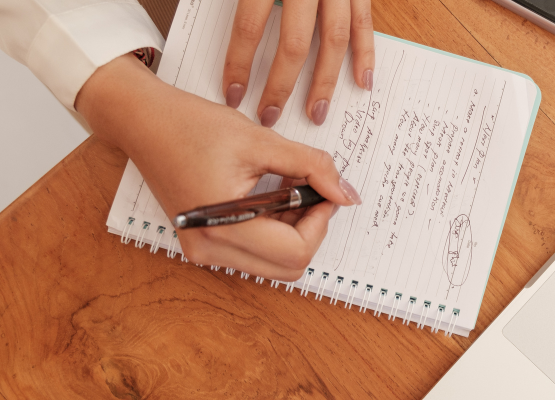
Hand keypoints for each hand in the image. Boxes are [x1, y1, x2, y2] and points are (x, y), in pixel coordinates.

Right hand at [78, 55, 361, 279]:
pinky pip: (254, 254)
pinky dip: (273, 231)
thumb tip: (346, 194)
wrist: (143, 122)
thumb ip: (312, 167)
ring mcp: (204, 251)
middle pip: (289, 266)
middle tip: (310, 189)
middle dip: (310, 229)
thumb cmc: (193, 126)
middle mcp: (210, 250)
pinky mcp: (203, 244)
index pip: (297, 252)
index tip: (324, 188)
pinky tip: (270, 196)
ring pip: (274, 264)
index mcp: (223, 227)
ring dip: (293, 231)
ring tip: (287, 187)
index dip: (321, 221)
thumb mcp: (262, 141)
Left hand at [222, 0, 374, 126]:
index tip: (233, 94)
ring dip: (325, 82)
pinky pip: (364, 23)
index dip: (240, 64)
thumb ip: (244, 0)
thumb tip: (221, 33)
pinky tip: (362, 82)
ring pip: (333, 40)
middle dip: (281, 86)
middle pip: (294, 44)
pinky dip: (366, 54)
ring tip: (316, 113)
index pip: (250, 27)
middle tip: (270, 115)